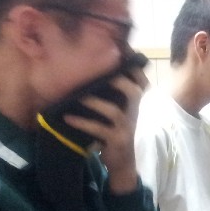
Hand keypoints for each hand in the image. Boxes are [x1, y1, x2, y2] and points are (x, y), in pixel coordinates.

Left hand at [65, 69, 148, 192]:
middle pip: (135, 92)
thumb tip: (90, 71)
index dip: (134, 66)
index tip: (122, 49)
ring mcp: (127, 127)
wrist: (123, 161)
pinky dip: (82, 123)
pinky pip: (98, 130)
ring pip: (114, 112)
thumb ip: (113, 95)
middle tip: (103, 73)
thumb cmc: (117, 131)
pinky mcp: (116, 140)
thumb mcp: (120, 111)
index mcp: (136, 103)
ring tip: (78, 97)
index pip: (141, 81)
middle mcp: (135, 113)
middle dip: (120, 81)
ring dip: (95, 102)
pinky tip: (68, 118)